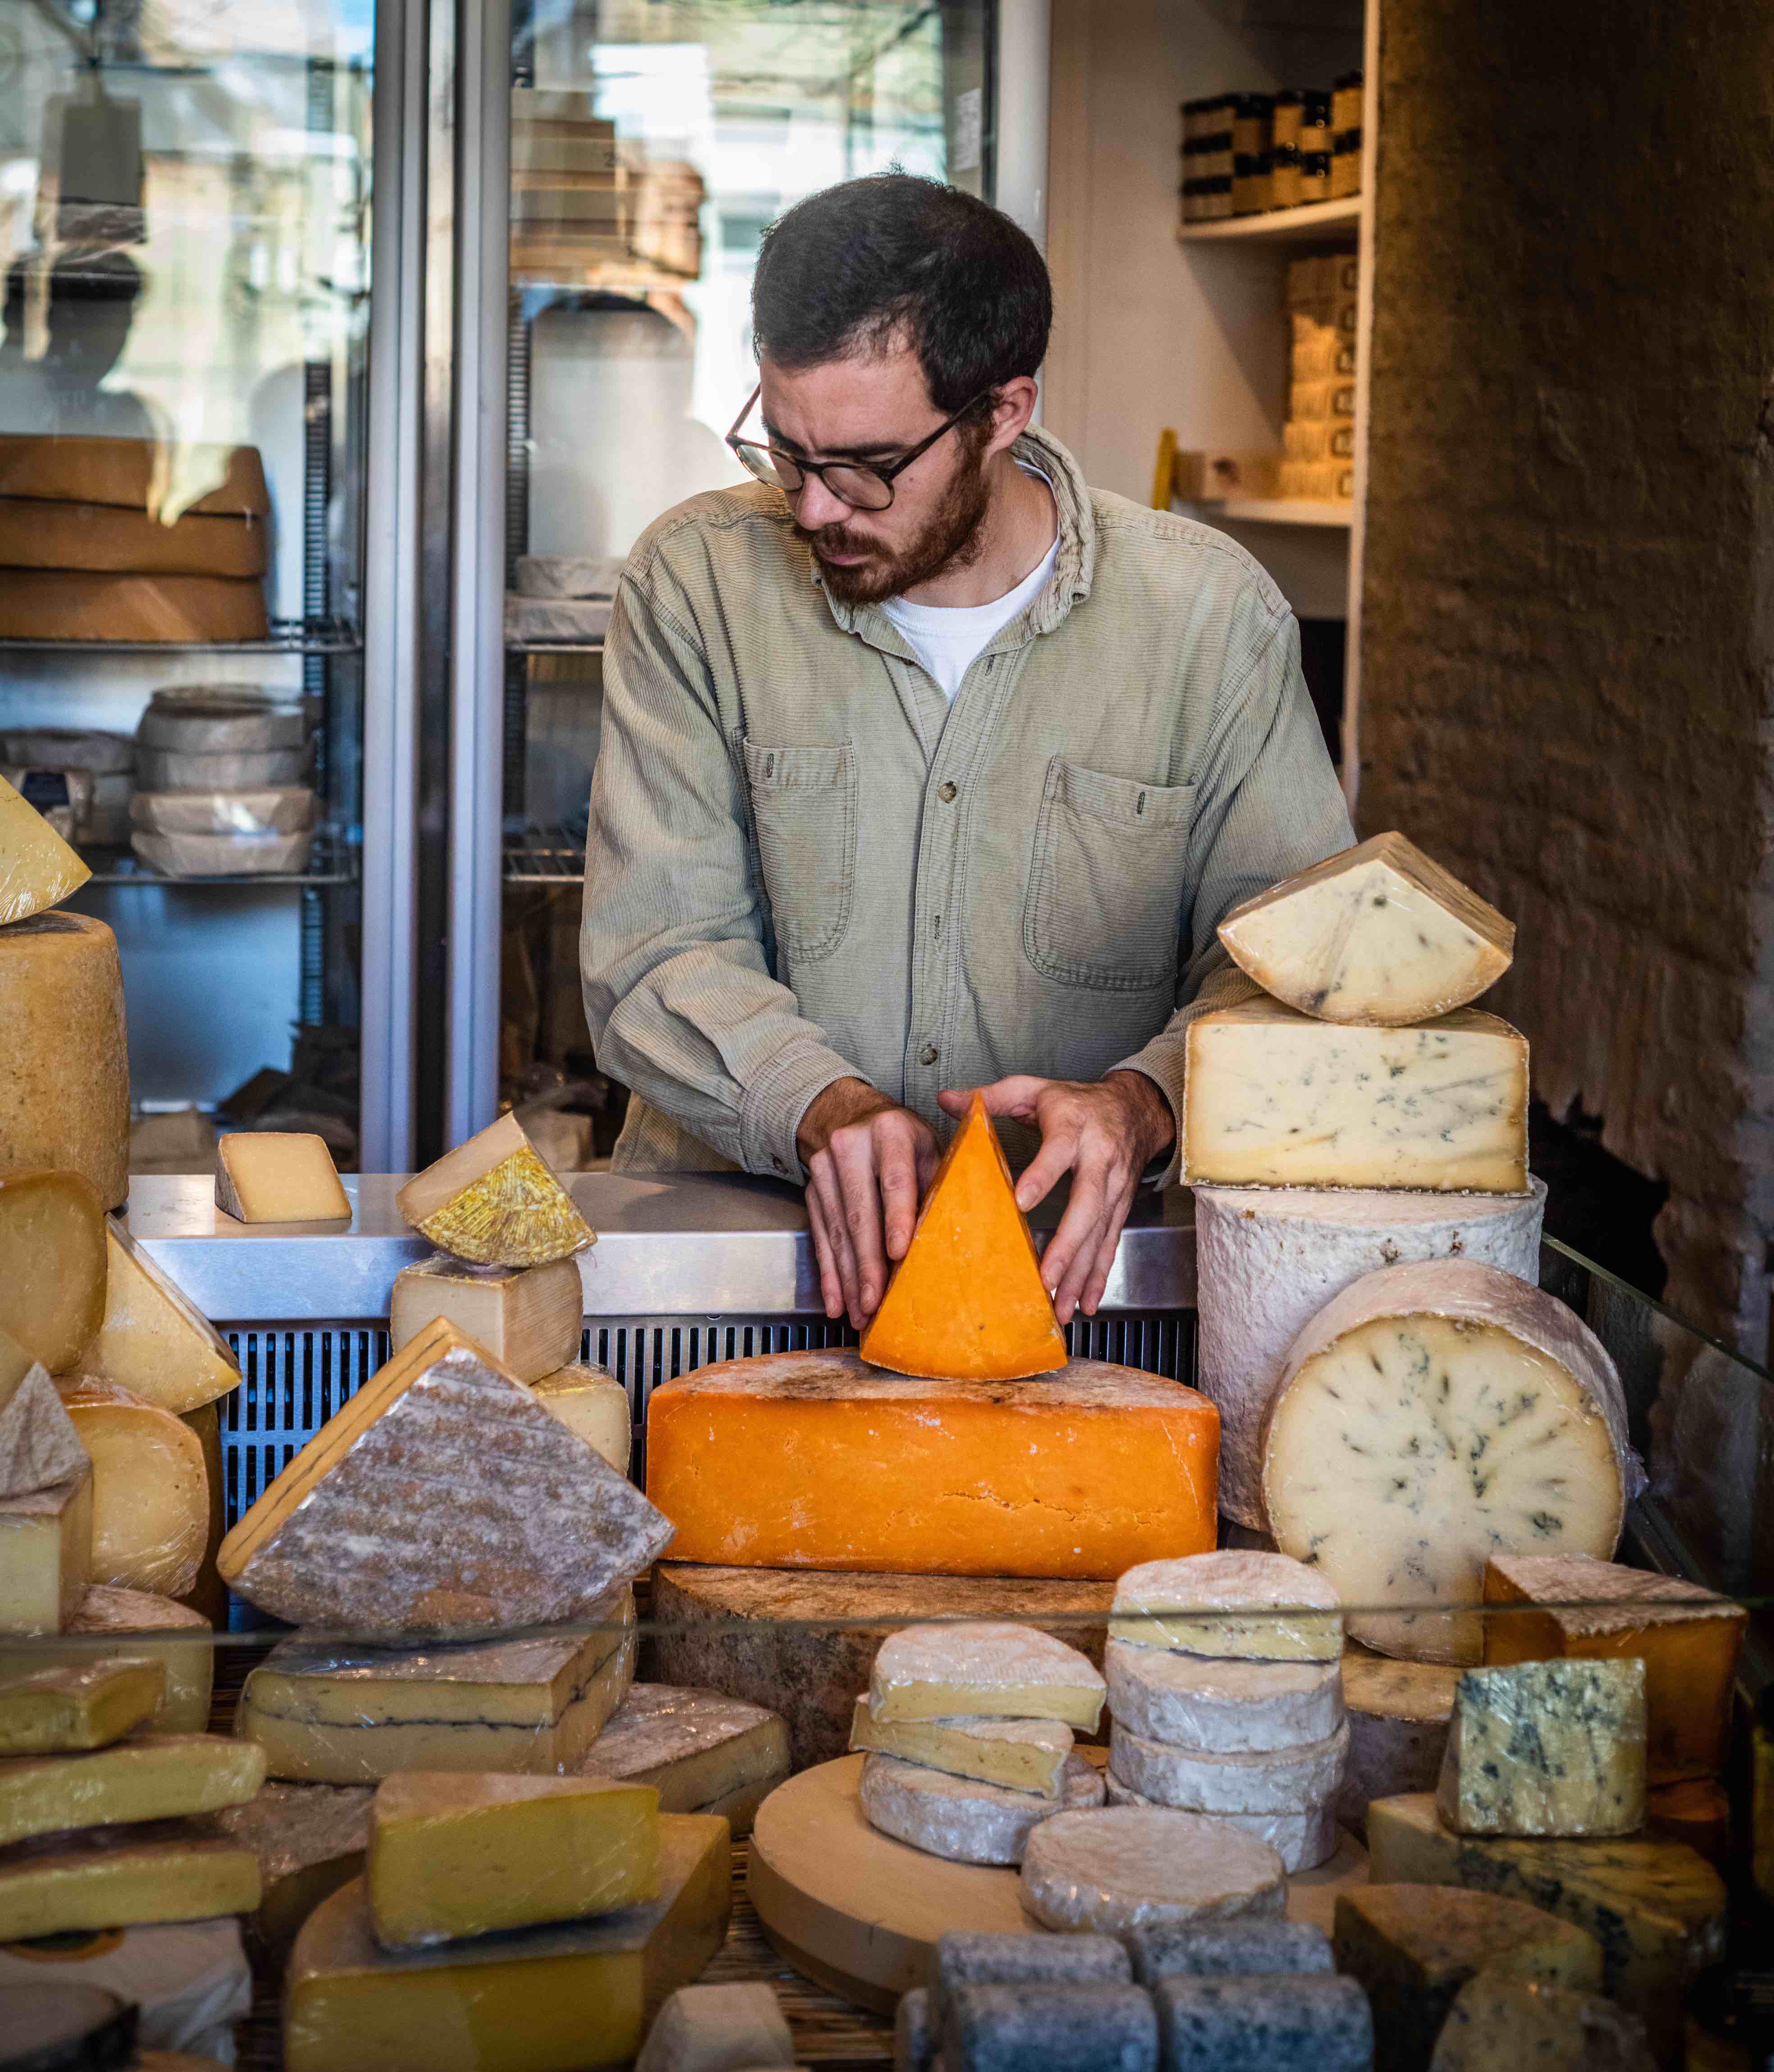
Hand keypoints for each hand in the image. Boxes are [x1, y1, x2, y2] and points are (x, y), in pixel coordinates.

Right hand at [798, 1078, 939, 1328]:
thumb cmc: (901, 1138)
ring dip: (848, 1277)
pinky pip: (821, 1237)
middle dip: (867, 1263)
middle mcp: (851, 1147)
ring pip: (838, 1230)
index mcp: (890, 1132)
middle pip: (860, 1213)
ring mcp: (825, 1169)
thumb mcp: (927, 1147)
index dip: (896, 1218)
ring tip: (860, 1312)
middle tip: (876, 1302)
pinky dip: (829, 1271)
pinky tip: (836, 1300)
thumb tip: (949, 1238)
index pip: (894, 1181)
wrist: (848, 1113)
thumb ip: (935, 1185)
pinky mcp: (811, 1190)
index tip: (899, 1253)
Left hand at [939, 1071, 1174, 1324]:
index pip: (1058, 1152)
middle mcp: (1099, 1159)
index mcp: (1073, 1128)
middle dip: (1067, 1244)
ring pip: (1099, 1233)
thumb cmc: (1075, 1101)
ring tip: (1059, 1305)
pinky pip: (1110, 1244)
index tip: (1021, 1201)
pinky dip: (1098, 1276)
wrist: (1135, 1108)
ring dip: (1080, 1272)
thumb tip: (945, 1099)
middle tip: (1044, 1277)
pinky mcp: (1121, 1207)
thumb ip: (991, 1097)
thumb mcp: (1034, 1089)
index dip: (1042, 1176)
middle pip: (1087, 1204)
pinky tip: (1085, 1302)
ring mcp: (1115, 1187)